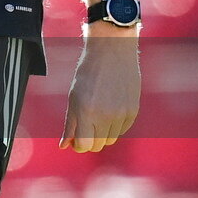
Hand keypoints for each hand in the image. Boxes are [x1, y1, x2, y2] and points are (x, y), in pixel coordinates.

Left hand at [59, 27, 139, 152]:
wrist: (112, 51)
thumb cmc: (88, 72)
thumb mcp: (73, 96)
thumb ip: (70, 124)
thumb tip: (64, 146)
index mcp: (86, 111)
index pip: (84, 145)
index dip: (78, 145)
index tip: (75, 138)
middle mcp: (105, 115)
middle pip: (97, 145)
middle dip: (89, 140)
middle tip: (84, 126)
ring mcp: (121, 114)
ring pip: (110, 139)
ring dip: (102, 133)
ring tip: (97, 113)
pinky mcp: (133, 111)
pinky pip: (122, 130)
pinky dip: (114, 125)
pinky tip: (109, 108)